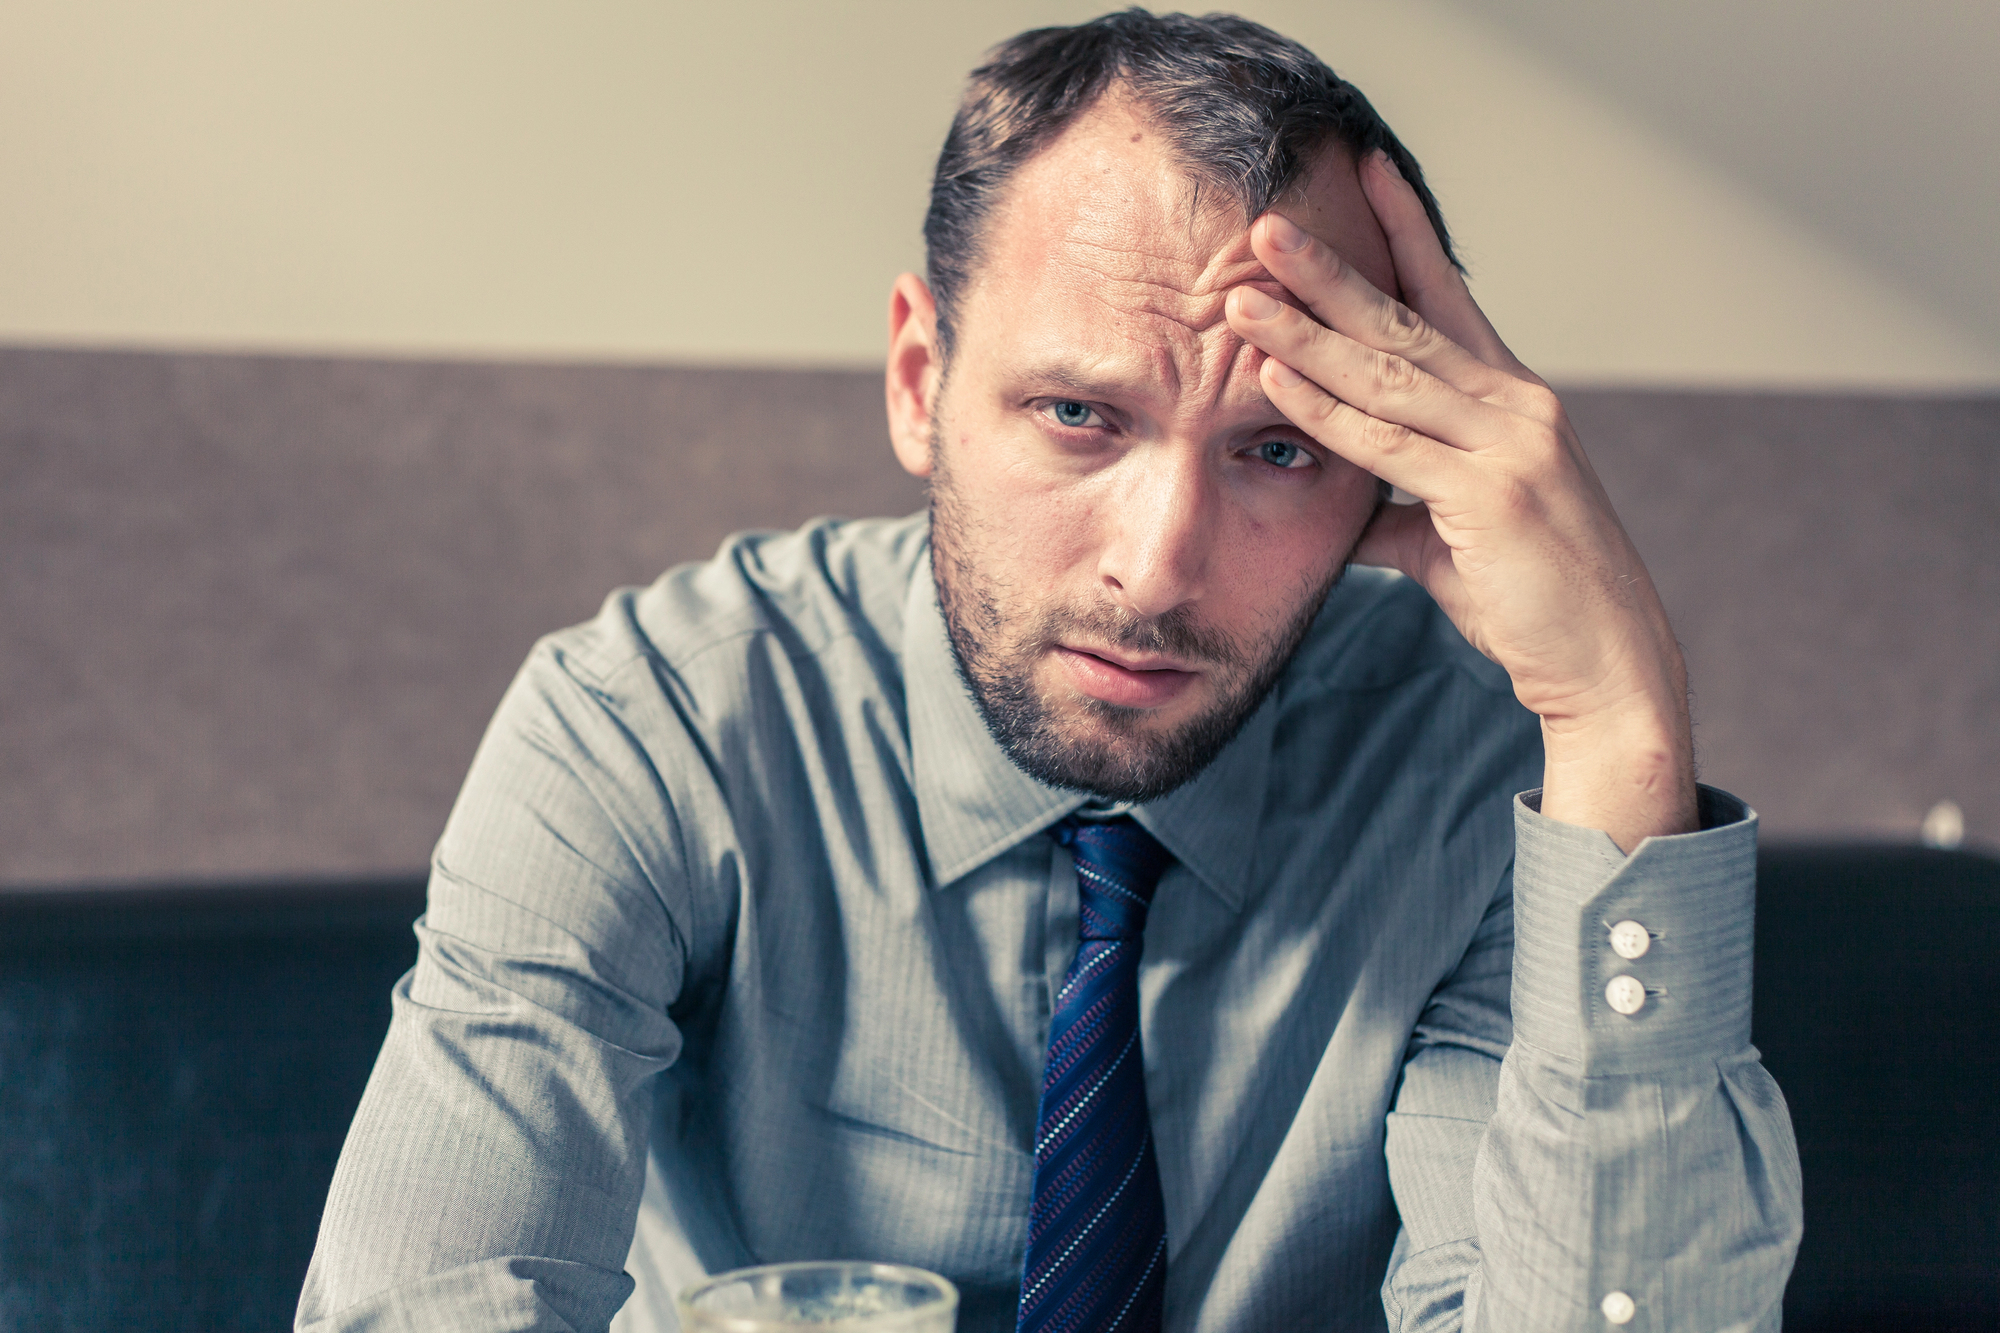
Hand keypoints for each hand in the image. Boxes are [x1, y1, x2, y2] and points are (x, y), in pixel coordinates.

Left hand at [1224, 151, 1695, 849]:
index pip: (1450, 297)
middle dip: (1332, 270)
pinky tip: (1276, 380)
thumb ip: (1401, 507)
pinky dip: (1327, 411)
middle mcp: (1517, 405)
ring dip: (1307, 332)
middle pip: (1407, 320)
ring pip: (1388, 373)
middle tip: (1267, 225)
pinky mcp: (1492, 493)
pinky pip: (1388, 443)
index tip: (1369, 173)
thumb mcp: (1455, 537)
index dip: (1407, 233)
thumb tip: (1350, 509)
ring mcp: (1509, 445)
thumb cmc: (1532, 600)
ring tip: (1245, 296)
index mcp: (1513, 401)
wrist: (1604, 663)